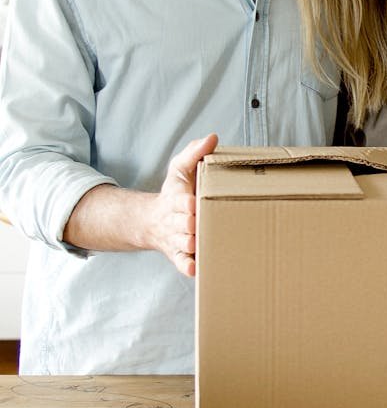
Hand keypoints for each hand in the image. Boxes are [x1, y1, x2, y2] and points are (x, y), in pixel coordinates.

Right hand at [147, 133, 217, 276]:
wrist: (152, 220)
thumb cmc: (174, 192)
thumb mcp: (180, 169)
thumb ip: (195, 153)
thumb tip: (213, 138)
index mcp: (176, 199)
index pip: (180, 201)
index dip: (187, 204)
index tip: (194, 203)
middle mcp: (175, 221)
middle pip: (183, 224)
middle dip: (191, 225)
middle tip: (201, 224)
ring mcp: (175, 239)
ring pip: (184, 245)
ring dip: (192, 246)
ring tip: (203, 245)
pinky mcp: (178, 255)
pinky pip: (181, 264)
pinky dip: (187, 267)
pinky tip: (196, 269)